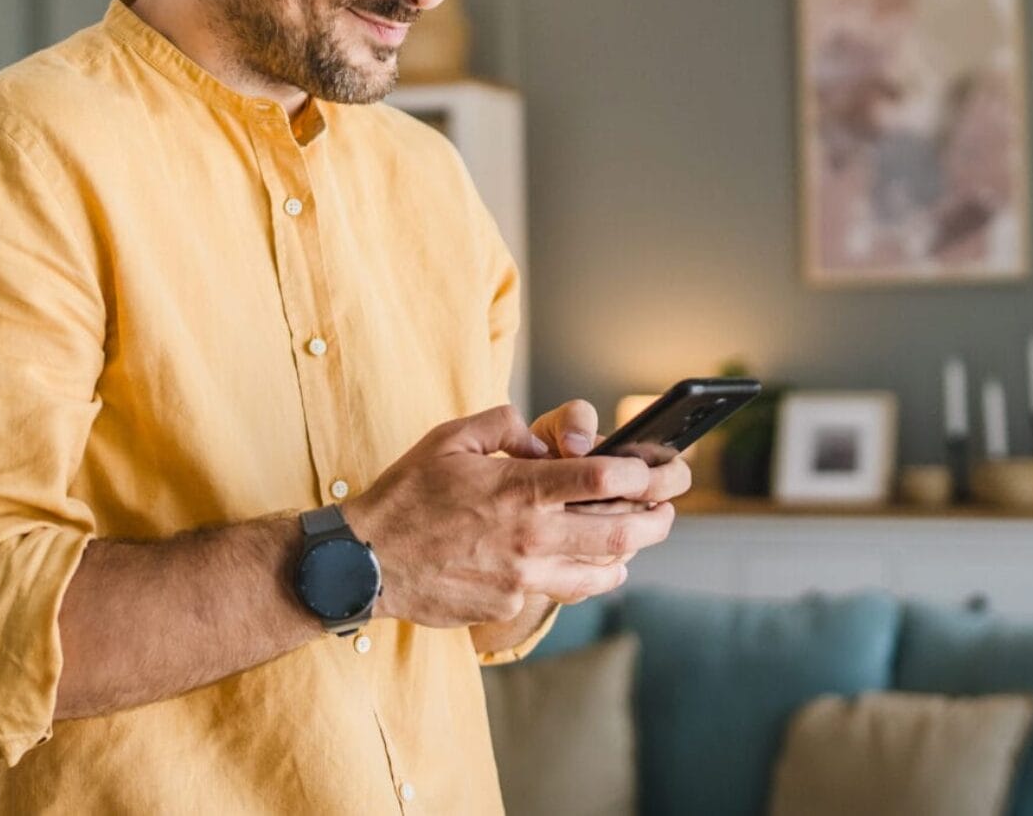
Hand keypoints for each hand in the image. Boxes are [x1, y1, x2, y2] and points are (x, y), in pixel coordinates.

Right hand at [339, 404, 680, 629]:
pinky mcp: (508, 606)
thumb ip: (504, 425)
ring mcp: (521, 577)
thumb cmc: (406, 495)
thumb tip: (541, 441)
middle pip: (621, 532)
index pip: (602, 478)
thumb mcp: (450, 438)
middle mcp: (528, 537)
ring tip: (636, 537)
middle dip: (658, 518)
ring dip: (629, 553)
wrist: (365, 562)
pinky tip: (585, 563)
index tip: (657, 468)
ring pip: (602, 572)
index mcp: (517, 489)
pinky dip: (582, 575)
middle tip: (667, 507)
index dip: (642, 473)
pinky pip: (560, 590)